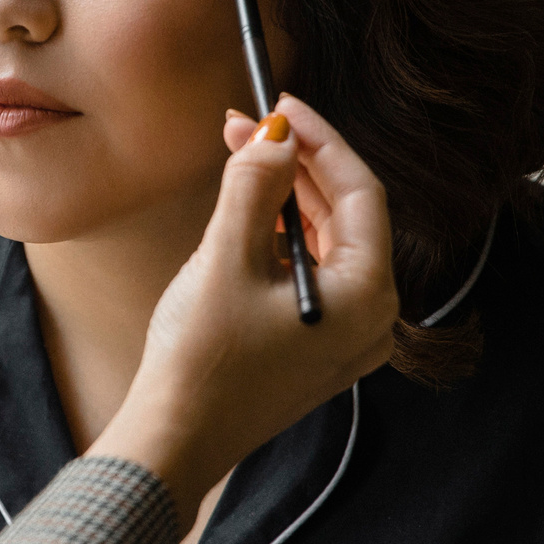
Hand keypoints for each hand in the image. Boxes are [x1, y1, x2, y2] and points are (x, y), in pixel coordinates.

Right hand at [85, 95, 398, 534]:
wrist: (173, 440)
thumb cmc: (202, 359)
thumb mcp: (226, 257)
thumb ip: (255, 186)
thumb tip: (274, 135)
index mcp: (367, 296)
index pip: (360, 192)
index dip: (321, 140)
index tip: (281, 104)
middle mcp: (371, 318)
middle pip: (346, 216)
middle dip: (297, 164)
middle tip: (248, 125)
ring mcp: (344, 336)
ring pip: (326, 242)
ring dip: (285, 196)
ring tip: (240, 156)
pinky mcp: (314, 346)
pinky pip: (310, 273)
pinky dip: (281, 235)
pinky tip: (246, 209)